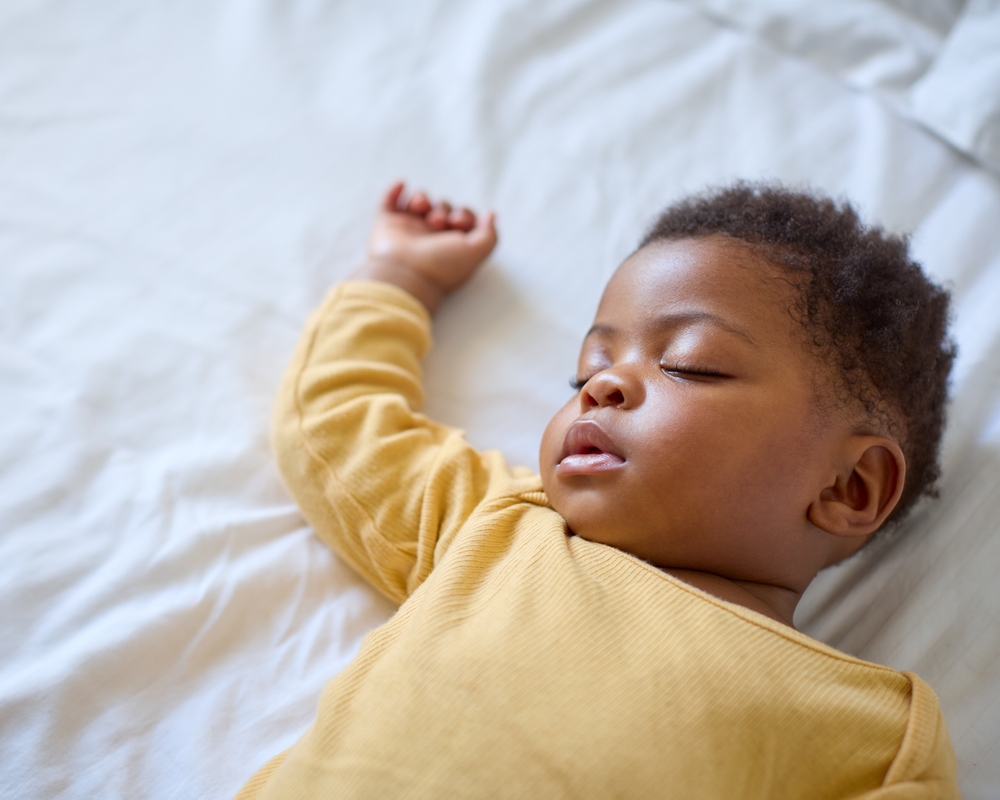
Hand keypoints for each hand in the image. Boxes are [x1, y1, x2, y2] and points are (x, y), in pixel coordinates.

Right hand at [356, 182, 497, 313]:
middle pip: (442, 207)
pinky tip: (403, 185)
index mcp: (450, 245)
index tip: (459, 221)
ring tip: (421, 208)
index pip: (462, 218)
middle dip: (443, 208)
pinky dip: (395, 191)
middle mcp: (430, 238)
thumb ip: (490, 234)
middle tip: (439, 221)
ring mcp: (407, 231)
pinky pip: (389, 203)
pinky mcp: (386, 226)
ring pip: (419, 202)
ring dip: (423, 198)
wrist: (405, 275)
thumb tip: (491, 215)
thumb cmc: (441, 266)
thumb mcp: (476, 252)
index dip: (464, 214)